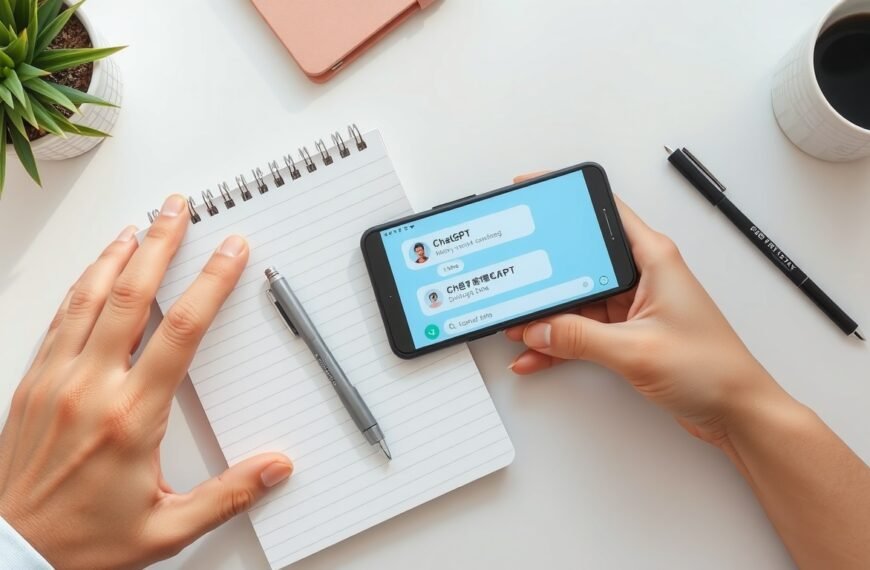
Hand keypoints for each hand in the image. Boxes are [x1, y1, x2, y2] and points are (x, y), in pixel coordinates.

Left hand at [0, 196, 292, 568]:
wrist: (10, 551)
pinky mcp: (32, 382)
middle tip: (177, 209)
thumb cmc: (83, 541)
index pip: (182, 330)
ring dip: (118, 254)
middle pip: (132, 295)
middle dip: (160, 243)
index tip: (229, 250)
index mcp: (132, 416)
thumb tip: (276, 468)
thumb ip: (228, 494)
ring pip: (90, 297)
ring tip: (139, 225)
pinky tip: (95, 270)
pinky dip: (82, 284)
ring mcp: (56, 379)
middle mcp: (91, 387)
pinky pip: (60, 317)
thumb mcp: (167, 528)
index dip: (211, 282)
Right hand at [505, 174, 791, 450]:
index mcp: (653, 258)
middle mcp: (643, 276)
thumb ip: (580, 337)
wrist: (737, 412)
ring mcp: (634, 305)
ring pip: (577, 299)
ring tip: (516, 324)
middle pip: (582, 260)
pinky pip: (583, 330)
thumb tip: (538, 328)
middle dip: (544, 272)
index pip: (604, 211)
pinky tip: (536, 354)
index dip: (568, 199)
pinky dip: (559, 343)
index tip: (537, 191)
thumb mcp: (635, 349)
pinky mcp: (629, 332)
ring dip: (548, 315)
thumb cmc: (712, 370)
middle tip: (514, 275)